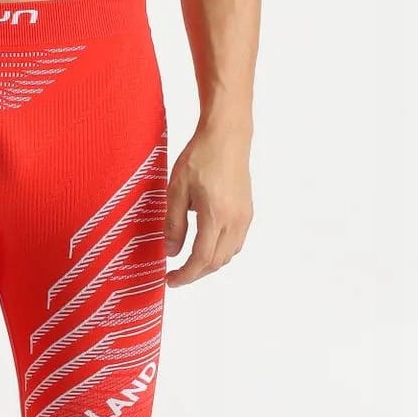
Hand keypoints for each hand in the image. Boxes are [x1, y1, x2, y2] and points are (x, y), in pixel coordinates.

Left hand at [164, 121, 252, 286]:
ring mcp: (244, 217)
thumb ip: (173, 224)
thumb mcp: (176, 191)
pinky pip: (236, 243)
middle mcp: (235, 221)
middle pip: (216, 262)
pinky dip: (220, 252)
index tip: (170, 280)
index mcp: (215, 216)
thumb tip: (171, 252)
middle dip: (195, 274)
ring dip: (208, 264)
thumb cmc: (200, 157)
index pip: (201, 260)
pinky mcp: (247, 212)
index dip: (185, 276)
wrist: (227, 135)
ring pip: (228, 255)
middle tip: (176, 275)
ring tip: (188, 262)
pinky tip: (205, 246)